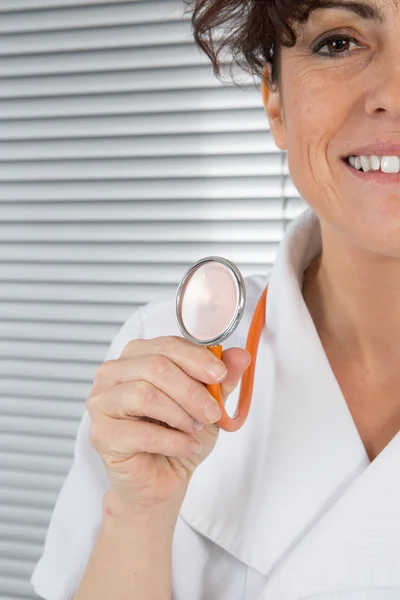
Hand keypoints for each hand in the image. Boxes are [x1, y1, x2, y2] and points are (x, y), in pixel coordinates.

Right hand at [86, 336, 250, 513]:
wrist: (161, 481)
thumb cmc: (177, 435)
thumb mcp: (207, 403)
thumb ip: (222, 379)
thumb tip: (241, 356)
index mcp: (136, 356)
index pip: (166, 345)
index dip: (196, 358)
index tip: (220, 376)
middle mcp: (113, 374)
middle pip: (154, 366)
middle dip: (191, 390)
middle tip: (212, 412)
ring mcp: (102, 403)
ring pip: (144, 394)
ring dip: (180, 414)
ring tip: (196, 429)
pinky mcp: (101, 434)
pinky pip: (140, 432)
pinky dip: (173, 441)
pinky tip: (188, 446)